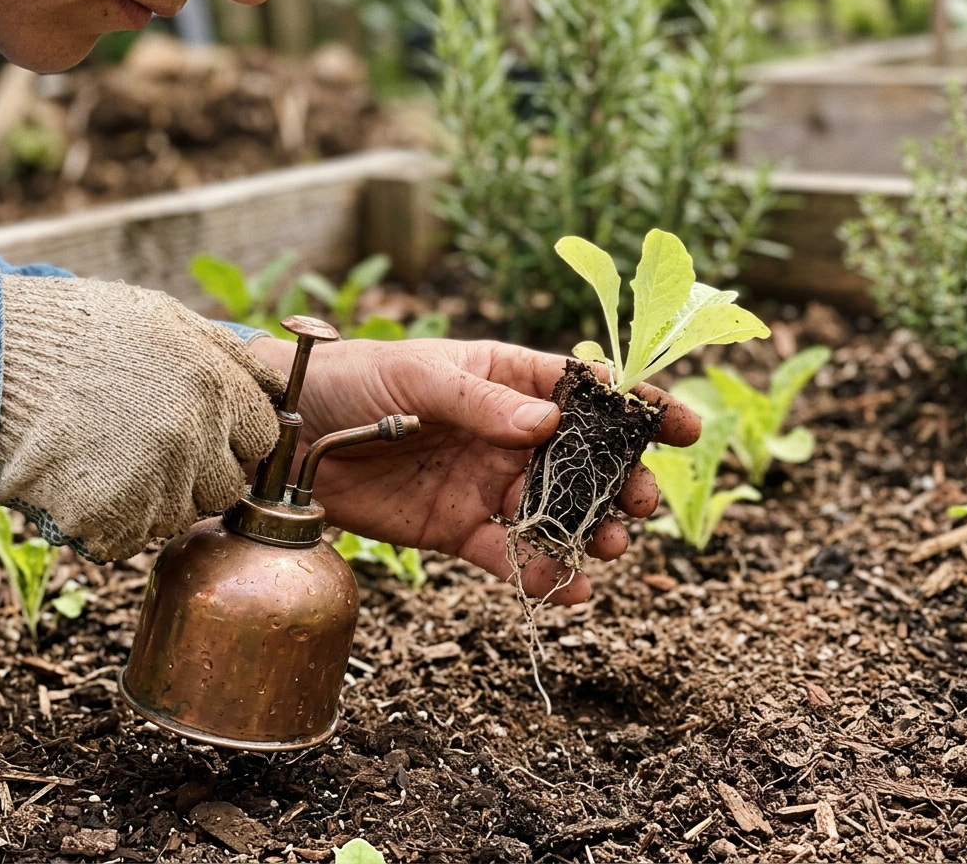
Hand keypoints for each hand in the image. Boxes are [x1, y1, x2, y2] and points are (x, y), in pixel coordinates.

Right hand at [0, 276, 284, 561]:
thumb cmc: (79, 332)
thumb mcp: (167, 319)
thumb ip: (228, 355)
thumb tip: (276, 385)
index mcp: (215, 387)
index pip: (263, 436)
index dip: (234, 434)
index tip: (204, 427)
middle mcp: (193, 438)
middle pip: (225, 486)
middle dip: (198, 473)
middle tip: (150, 447)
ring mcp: (152, 482)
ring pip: (179, 515)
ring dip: (153, 499)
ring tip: (111, 458)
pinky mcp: (110, 518)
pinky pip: (130, 538)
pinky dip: (110, 522)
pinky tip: (87, 482)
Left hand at [250, 337, 700, 603]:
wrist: (286, 435)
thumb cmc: (351, 380)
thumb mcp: (417, 376)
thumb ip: (483, 400)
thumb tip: (550, 423)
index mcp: (505, 381)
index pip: (584, 392)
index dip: (636, 408)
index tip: (681, 427)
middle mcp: (506, 434)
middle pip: (582, 461)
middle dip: (620, 482)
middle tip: (639, 504)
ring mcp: (486, 484)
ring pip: (555, 513)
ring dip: (589, 531)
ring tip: (608, 547)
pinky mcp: (458, 529)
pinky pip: (510, 555)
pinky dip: (541, 575)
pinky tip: (569, 589)